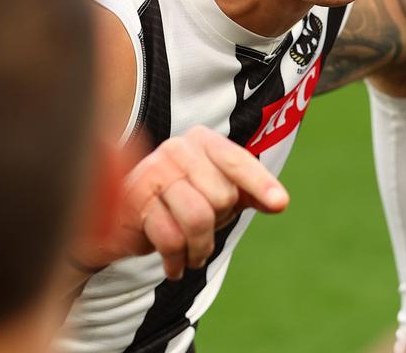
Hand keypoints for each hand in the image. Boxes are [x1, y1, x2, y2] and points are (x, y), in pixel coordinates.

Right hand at [75, 125, 288, 279]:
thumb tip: (279, 202)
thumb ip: (250, 192)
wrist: (126, 217)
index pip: (237, 161)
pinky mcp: (134, 201)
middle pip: (221, 197)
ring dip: (200, 247)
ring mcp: (153, 172)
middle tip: (204, 228)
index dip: (260, 183)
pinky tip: (175, 264)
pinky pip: (171, 238)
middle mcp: (177, 149)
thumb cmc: (182, 199)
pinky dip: (177, 260)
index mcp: (202, 140)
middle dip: (218, 222)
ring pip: (197, 219)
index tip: (279, 203)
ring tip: (194, 253)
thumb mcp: (219, 192)